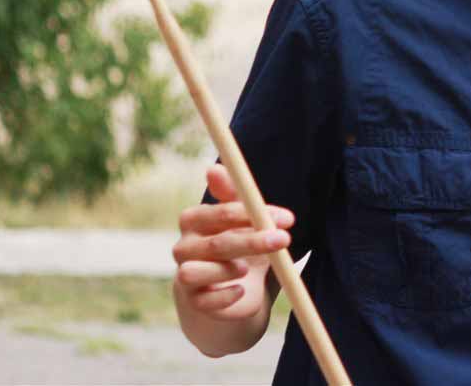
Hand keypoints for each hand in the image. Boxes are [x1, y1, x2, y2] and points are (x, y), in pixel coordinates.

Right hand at [172, 164, 294, 321]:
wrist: (232, 289)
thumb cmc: (238, 244)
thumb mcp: (242, 220)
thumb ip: (235, 196)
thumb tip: (213, 168)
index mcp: (195, 220)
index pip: (219, 213)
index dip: (252, 214)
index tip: (287, 218)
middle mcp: (184, 247)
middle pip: (216, 244)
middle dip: (253, 241)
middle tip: (284, 240)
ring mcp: (185, 275)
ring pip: (198, 272)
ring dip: (228, 269)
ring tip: (248, 268)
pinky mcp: (194, 302)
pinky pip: (205, 301)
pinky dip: (225, 296)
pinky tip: (241, 289)